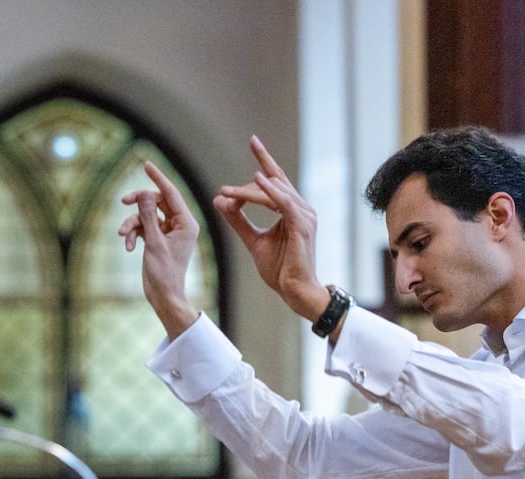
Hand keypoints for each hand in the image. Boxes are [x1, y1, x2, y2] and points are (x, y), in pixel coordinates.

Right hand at [118, 160, 200, 337]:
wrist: (163, 297)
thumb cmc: (163, 273)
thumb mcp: (153, 242)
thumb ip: (148, 215)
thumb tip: (145, 193)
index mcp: (186, 223)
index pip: (171, 193)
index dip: (157, 178)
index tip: (146, 164)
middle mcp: (180, 225)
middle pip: (156, 202)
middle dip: (138, 204)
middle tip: (123, 201)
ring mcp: (169, 232)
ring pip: (146, 216)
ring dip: (131, 224)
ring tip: (122, 235)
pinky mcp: (158, 240)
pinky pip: (143, 228)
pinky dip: (133, 235)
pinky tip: (127, 247)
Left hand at [214, 135, 328, 319]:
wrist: (295, 290)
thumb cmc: (280, 270)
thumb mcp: (253, 241)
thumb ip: (238, 221)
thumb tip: (220, 202)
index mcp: (292, 210)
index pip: (276, 180)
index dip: (265, 160)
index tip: (253, 141)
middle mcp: (301, 208)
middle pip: (276, 181)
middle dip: (260, 166)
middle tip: (242, 158)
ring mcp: (304, 215)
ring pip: (275, 192)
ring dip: (251, 189)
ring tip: (229, 189)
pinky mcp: (302, 225)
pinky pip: (284, 202)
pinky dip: (270, 191)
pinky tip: (256, 181)